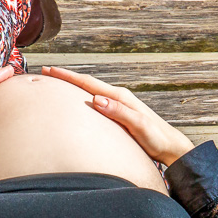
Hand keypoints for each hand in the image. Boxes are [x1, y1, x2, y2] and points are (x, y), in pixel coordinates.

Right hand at [40, 66, 194, 165]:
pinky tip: (78, 100)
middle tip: (46, 72)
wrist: (171, 146)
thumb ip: (119, 112)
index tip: (49, 70)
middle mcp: (119, 97)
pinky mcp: (119, 113)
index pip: (89, 83)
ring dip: (74, 86)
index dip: (68, 76)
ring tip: (57, 83)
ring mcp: (119, 104)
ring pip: (91, 91)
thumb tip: (96, 99)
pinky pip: (96, 100)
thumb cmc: (156, 138)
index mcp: (120, 97)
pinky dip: (83, 96)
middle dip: (66, 77)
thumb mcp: (138, 126)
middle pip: (88, 83)